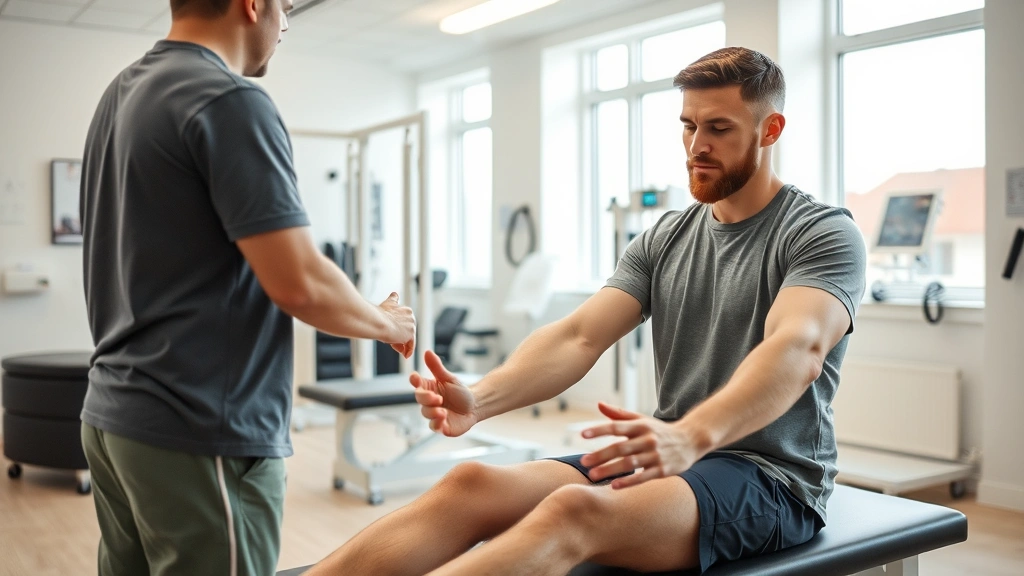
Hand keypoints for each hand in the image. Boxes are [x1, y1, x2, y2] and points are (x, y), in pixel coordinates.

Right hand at [379, 292, 414, 357]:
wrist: (377, 321)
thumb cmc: (378, 314)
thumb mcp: (387, 304)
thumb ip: (393, 300)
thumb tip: (395, 293)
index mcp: (407, 310)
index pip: (404, 322)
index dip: (397, 328)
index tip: (392, 331)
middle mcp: (412, 316)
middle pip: (405, 332)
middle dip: (397, 336)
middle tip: (387, 337)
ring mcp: (412, 326)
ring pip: (406, 339)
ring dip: (398, 342)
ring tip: (389, 341)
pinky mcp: (411, 335)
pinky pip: (410, 346)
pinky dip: (407, 351)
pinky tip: (405, 356)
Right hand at [410, 350, 478, 436]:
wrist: (474, 406)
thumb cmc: (459, 392)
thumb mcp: (448, 378)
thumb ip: (436, 367)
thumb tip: (427, 352)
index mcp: (428, 389)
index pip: (417, 384)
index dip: (415, 381)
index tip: (414, 377)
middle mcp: (428, 402)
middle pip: (420, 400)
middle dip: (427, 398)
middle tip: (437, 398)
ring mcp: (433, 415)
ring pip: (427, 414)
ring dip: (433, 412)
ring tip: (443, 411)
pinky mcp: (441, 426)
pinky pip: (434, 426)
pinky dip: (437, 424)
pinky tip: (443, 419)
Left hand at [579, 402, 702, 488]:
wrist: (690, 440)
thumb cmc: (659, 430)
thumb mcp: (641, 419)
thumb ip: (619, 414)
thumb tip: (599, 404)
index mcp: (640, 425)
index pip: (616, 427)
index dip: (599, 430)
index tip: (582, 435)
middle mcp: (647, 439)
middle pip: (620, 447)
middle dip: (601, 455)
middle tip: (583, 461)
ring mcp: (655, 455)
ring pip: (630, 463)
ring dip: (610, 469)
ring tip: (593, 475)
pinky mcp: (662, 470)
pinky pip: (643, 477)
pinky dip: (629, 481)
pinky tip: (614, 486)